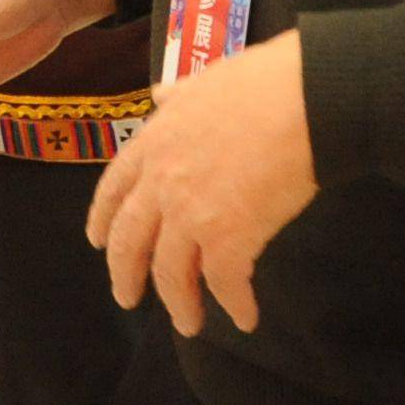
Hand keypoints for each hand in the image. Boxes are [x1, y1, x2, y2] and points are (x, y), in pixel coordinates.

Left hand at [87, 31, 316, 336]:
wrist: (307, 99)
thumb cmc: (264, 83)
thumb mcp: (205, 79)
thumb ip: (177, 96)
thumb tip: (160, 95)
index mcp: (153, 143)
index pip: (113, 189)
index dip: (102, 219)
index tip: (97, 243)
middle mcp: (161, 182)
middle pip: (130, 240)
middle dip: (125, 274)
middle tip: (127, 298)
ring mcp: (190, 212)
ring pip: (171, 272)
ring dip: (179, 304)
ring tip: (188, 324)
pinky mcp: (228, 237)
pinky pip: (223, 284)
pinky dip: (233, 305)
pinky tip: (244, 318)